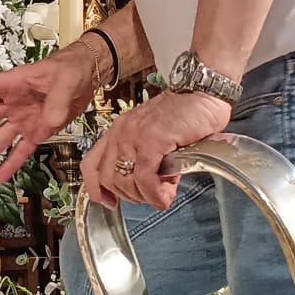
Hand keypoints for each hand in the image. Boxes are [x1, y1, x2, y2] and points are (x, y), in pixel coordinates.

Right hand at [0, 47, 99, 181]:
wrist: (87, 76)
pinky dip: (11, 164)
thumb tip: (51, 119)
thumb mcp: (66, 80)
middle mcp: (13, 103)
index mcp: (15, 83)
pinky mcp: (37, 132)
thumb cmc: (71, 69)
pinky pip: (21, 150)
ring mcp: (23, 119)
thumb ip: (58, 99)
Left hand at [80, 91, 231, 210]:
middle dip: (130, 196)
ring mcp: (134, 135)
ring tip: (164, 191)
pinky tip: (166, 194)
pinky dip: (155, 193)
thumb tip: (151, 189)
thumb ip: (148, 160)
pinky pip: (145, 178)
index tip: (111, 203)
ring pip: (125, 182)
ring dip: (145, 196)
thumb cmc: (185, 113)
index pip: (91, 165)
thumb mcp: (156, 137)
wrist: (203, 91)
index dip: (97, 189)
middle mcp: (121, 132)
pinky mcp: (152, 140)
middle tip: (151, 195)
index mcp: (118, 131)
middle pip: (108, 179)